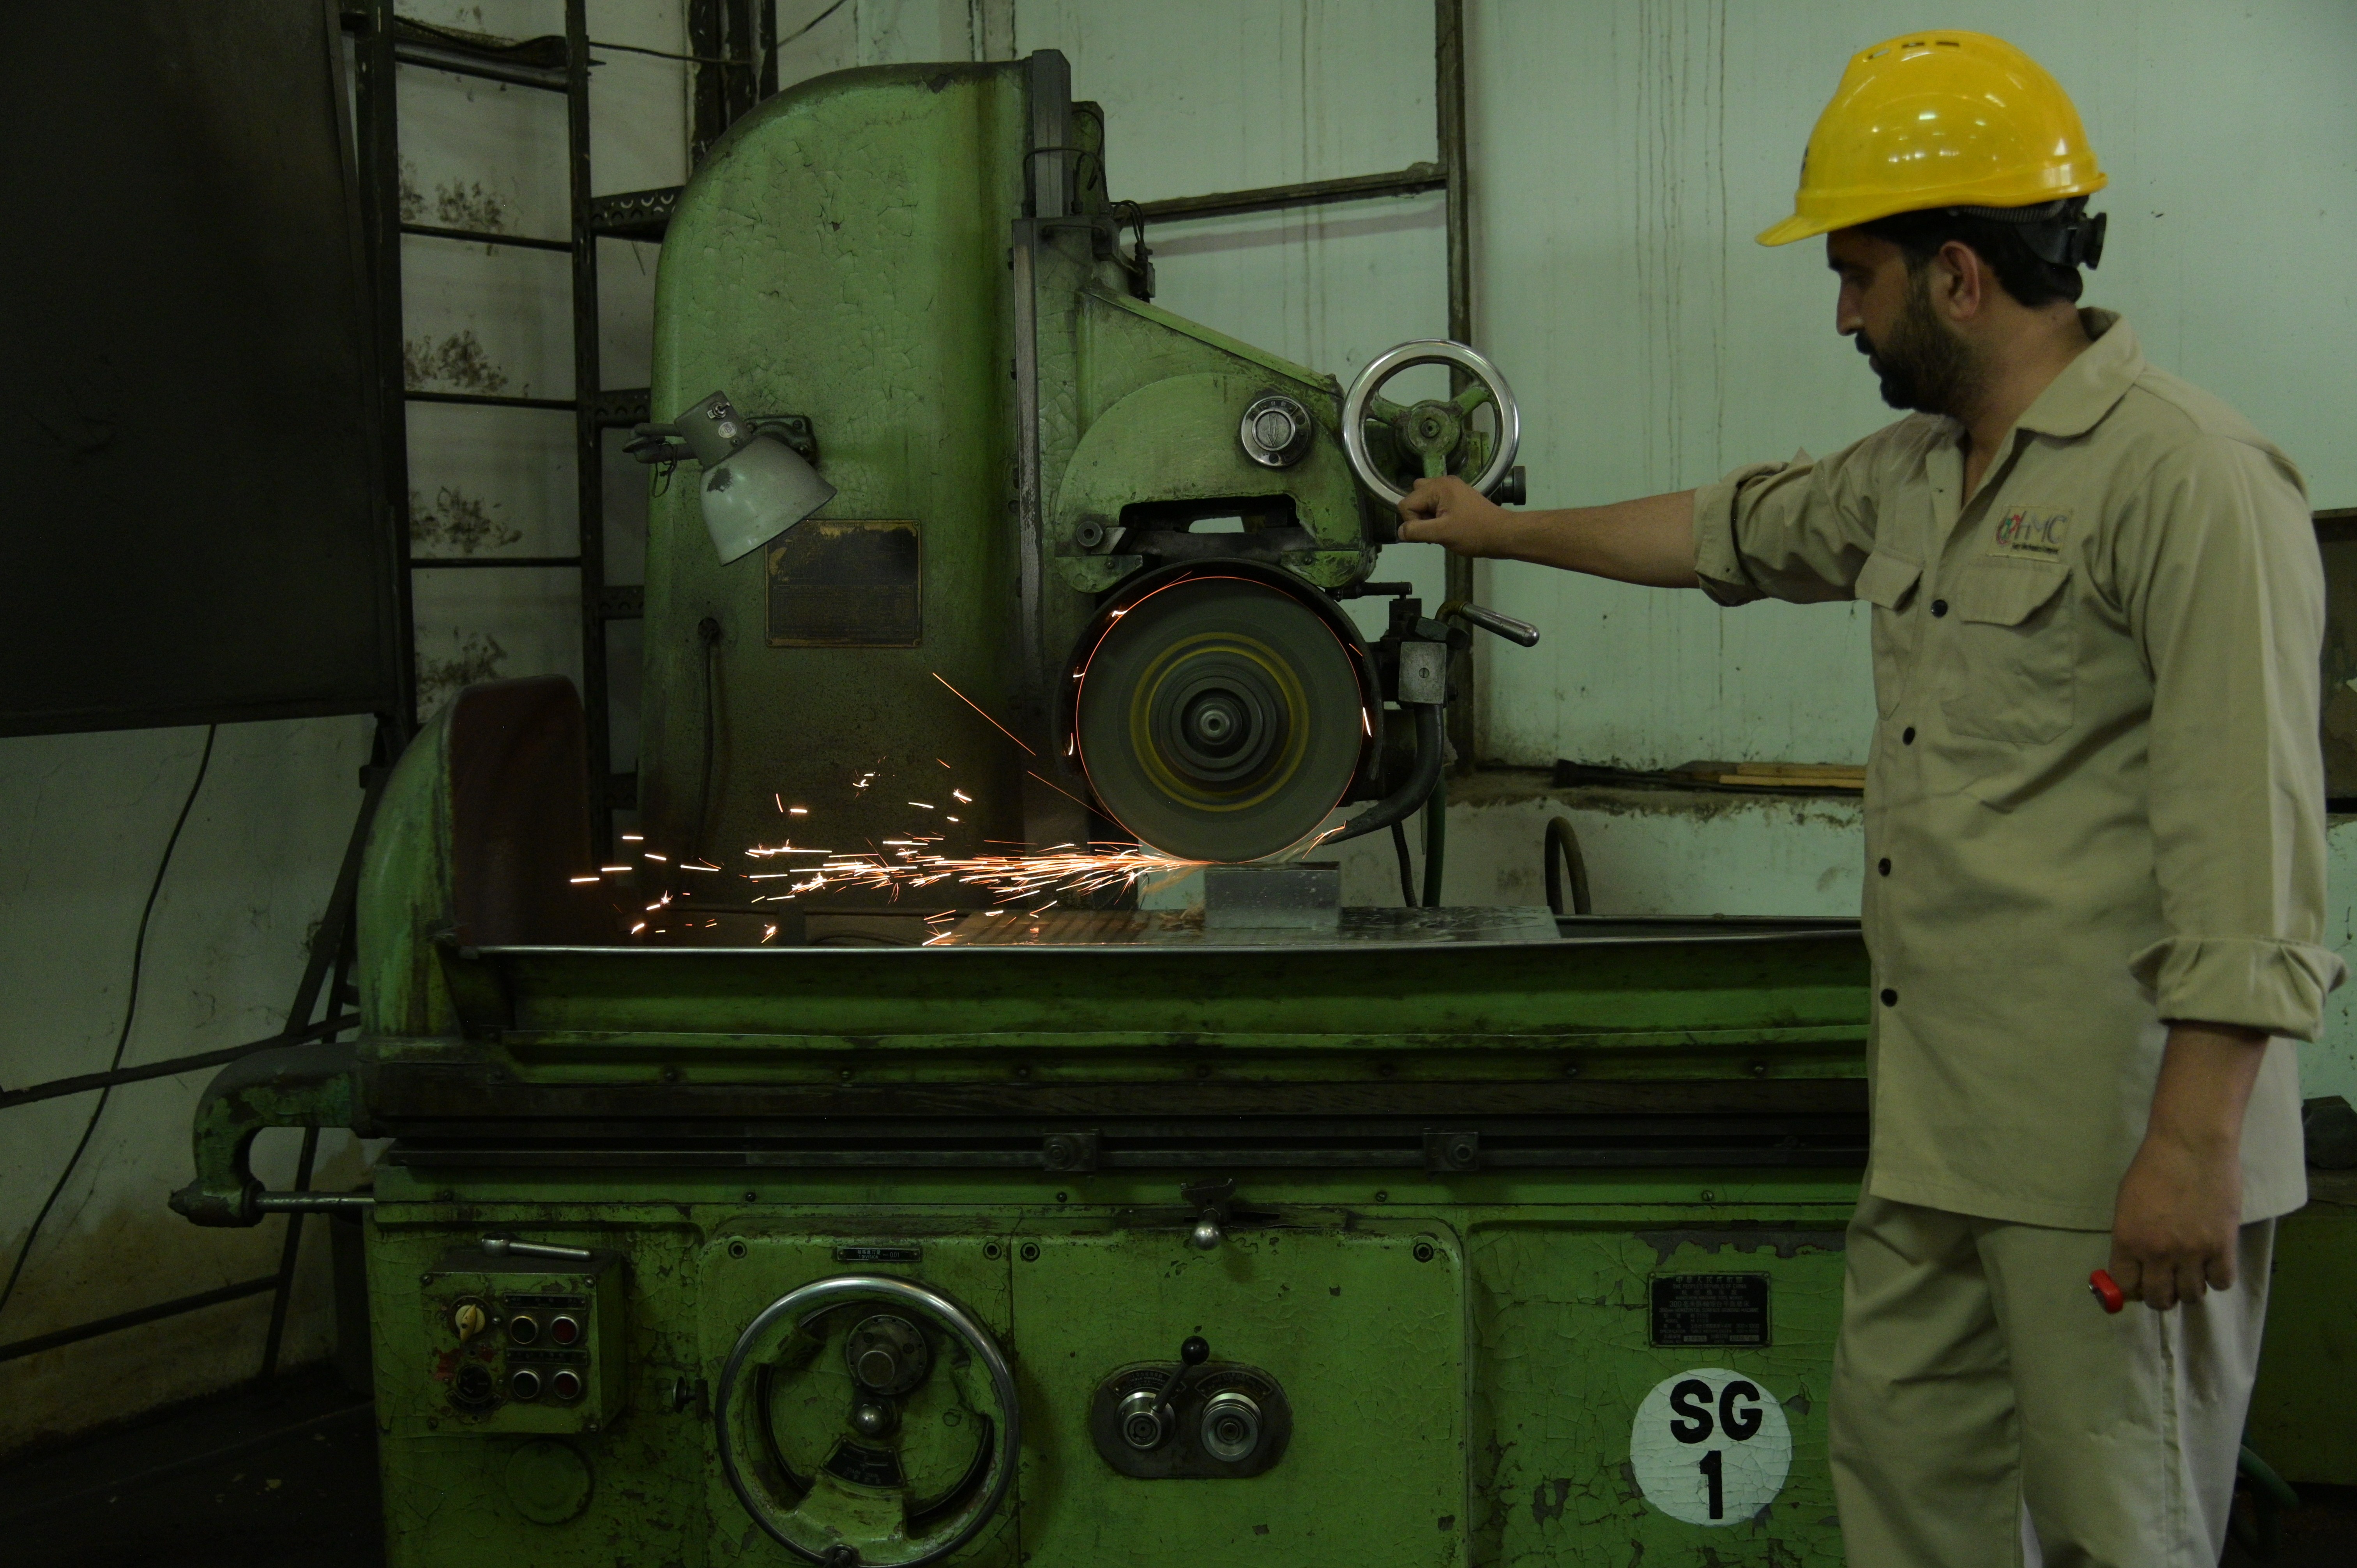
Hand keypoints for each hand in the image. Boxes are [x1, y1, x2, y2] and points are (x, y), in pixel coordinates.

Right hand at [1397, 475, 1519, 557]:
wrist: (1503, 534)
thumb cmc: (1473, 533)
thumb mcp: (1441, 534)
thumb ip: (1416, 531)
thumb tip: (1400, 531)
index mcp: (1438, 487)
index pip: (1406, 503)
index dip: (1413, 521)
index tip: (1430, 532)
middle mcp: (1443, 481)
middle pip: (1414, 497)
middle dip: (1419, 516)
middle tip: (1436, 528)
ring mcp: (1452, 487)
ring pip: (1425, 499)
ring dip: (1427, 515)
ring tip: (1442, 527)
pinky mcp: (1458, 495)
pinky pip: (1437, 502)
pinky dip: (1437, 514)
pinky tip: (1449, 525)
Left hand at [2107, 1126, 2242, 1309]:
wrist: (2191, 1146)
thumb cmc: (2153, 1168)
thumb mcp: (2127, 1204)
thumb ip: (2130, 1238)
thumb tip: (2133, 1267)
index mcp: (2128, 1240)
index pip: (2125, 1287)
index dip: (2131, 1291)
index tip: (2138, 1286)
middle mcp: (2158, 1253)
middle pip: (2159, 1299)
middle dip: (2160, 1297)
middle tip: (2166, 1284)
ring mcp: (2192, 1252)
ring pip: (2192, 1295)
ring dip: (2189, 1288)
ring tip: (2190, 1272)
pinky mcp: (2223, 1246)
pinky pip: (2221, 1282)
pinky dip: (2217, 1278)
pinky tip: (2213, 1263)